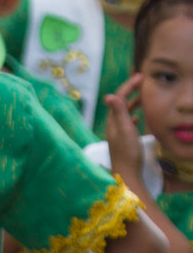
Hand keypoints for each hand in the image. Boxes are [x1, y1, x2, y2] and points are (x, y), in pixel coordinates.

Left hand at [103, 76, 146, 190]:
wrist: (126, 175)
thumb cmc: (127, 153)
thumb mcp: (125, 130)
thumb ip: (119, 112)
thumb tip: (109, 95)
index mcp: (113, 121)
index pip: (119, 97)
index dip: (129, 85)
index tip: (140, 76)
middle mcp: (113, 126)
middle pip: (120, 103)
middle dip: (130, 91)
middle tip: (142, 82)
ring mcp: (117, 134)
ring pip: (124, 114)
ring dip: (132, 103)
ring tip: (143, 97)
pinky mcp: (122, 142)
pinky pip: (127, 124)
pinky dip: (133, 117)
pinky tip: (138, 119)